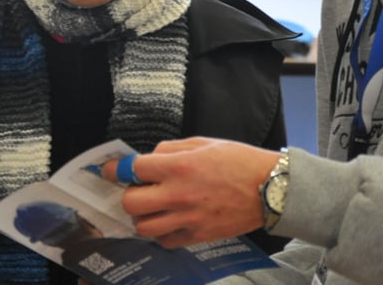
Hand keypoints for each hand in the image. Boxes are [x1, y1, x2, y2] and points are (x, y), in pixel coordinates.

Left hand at [103, 137, 280, 248]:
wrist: (271, 189)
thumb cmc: (240, 161)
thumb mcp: (204, 143)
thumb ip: (172, 149)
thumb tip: (150, 158)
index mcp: (179, 167)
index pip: (132, 169)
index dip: (117, 169)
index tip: (111, 170)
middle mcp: (178, 195)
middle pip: (130, 203)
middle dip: (128, 194)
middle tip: (138, 190)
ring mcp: (187, 219)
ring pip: (143, 227)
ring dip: (142, 216)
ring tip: (151, 208)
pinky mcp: (197, 236)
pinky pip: (165, 241)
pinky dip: (161, 233)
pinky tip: (169, 221)